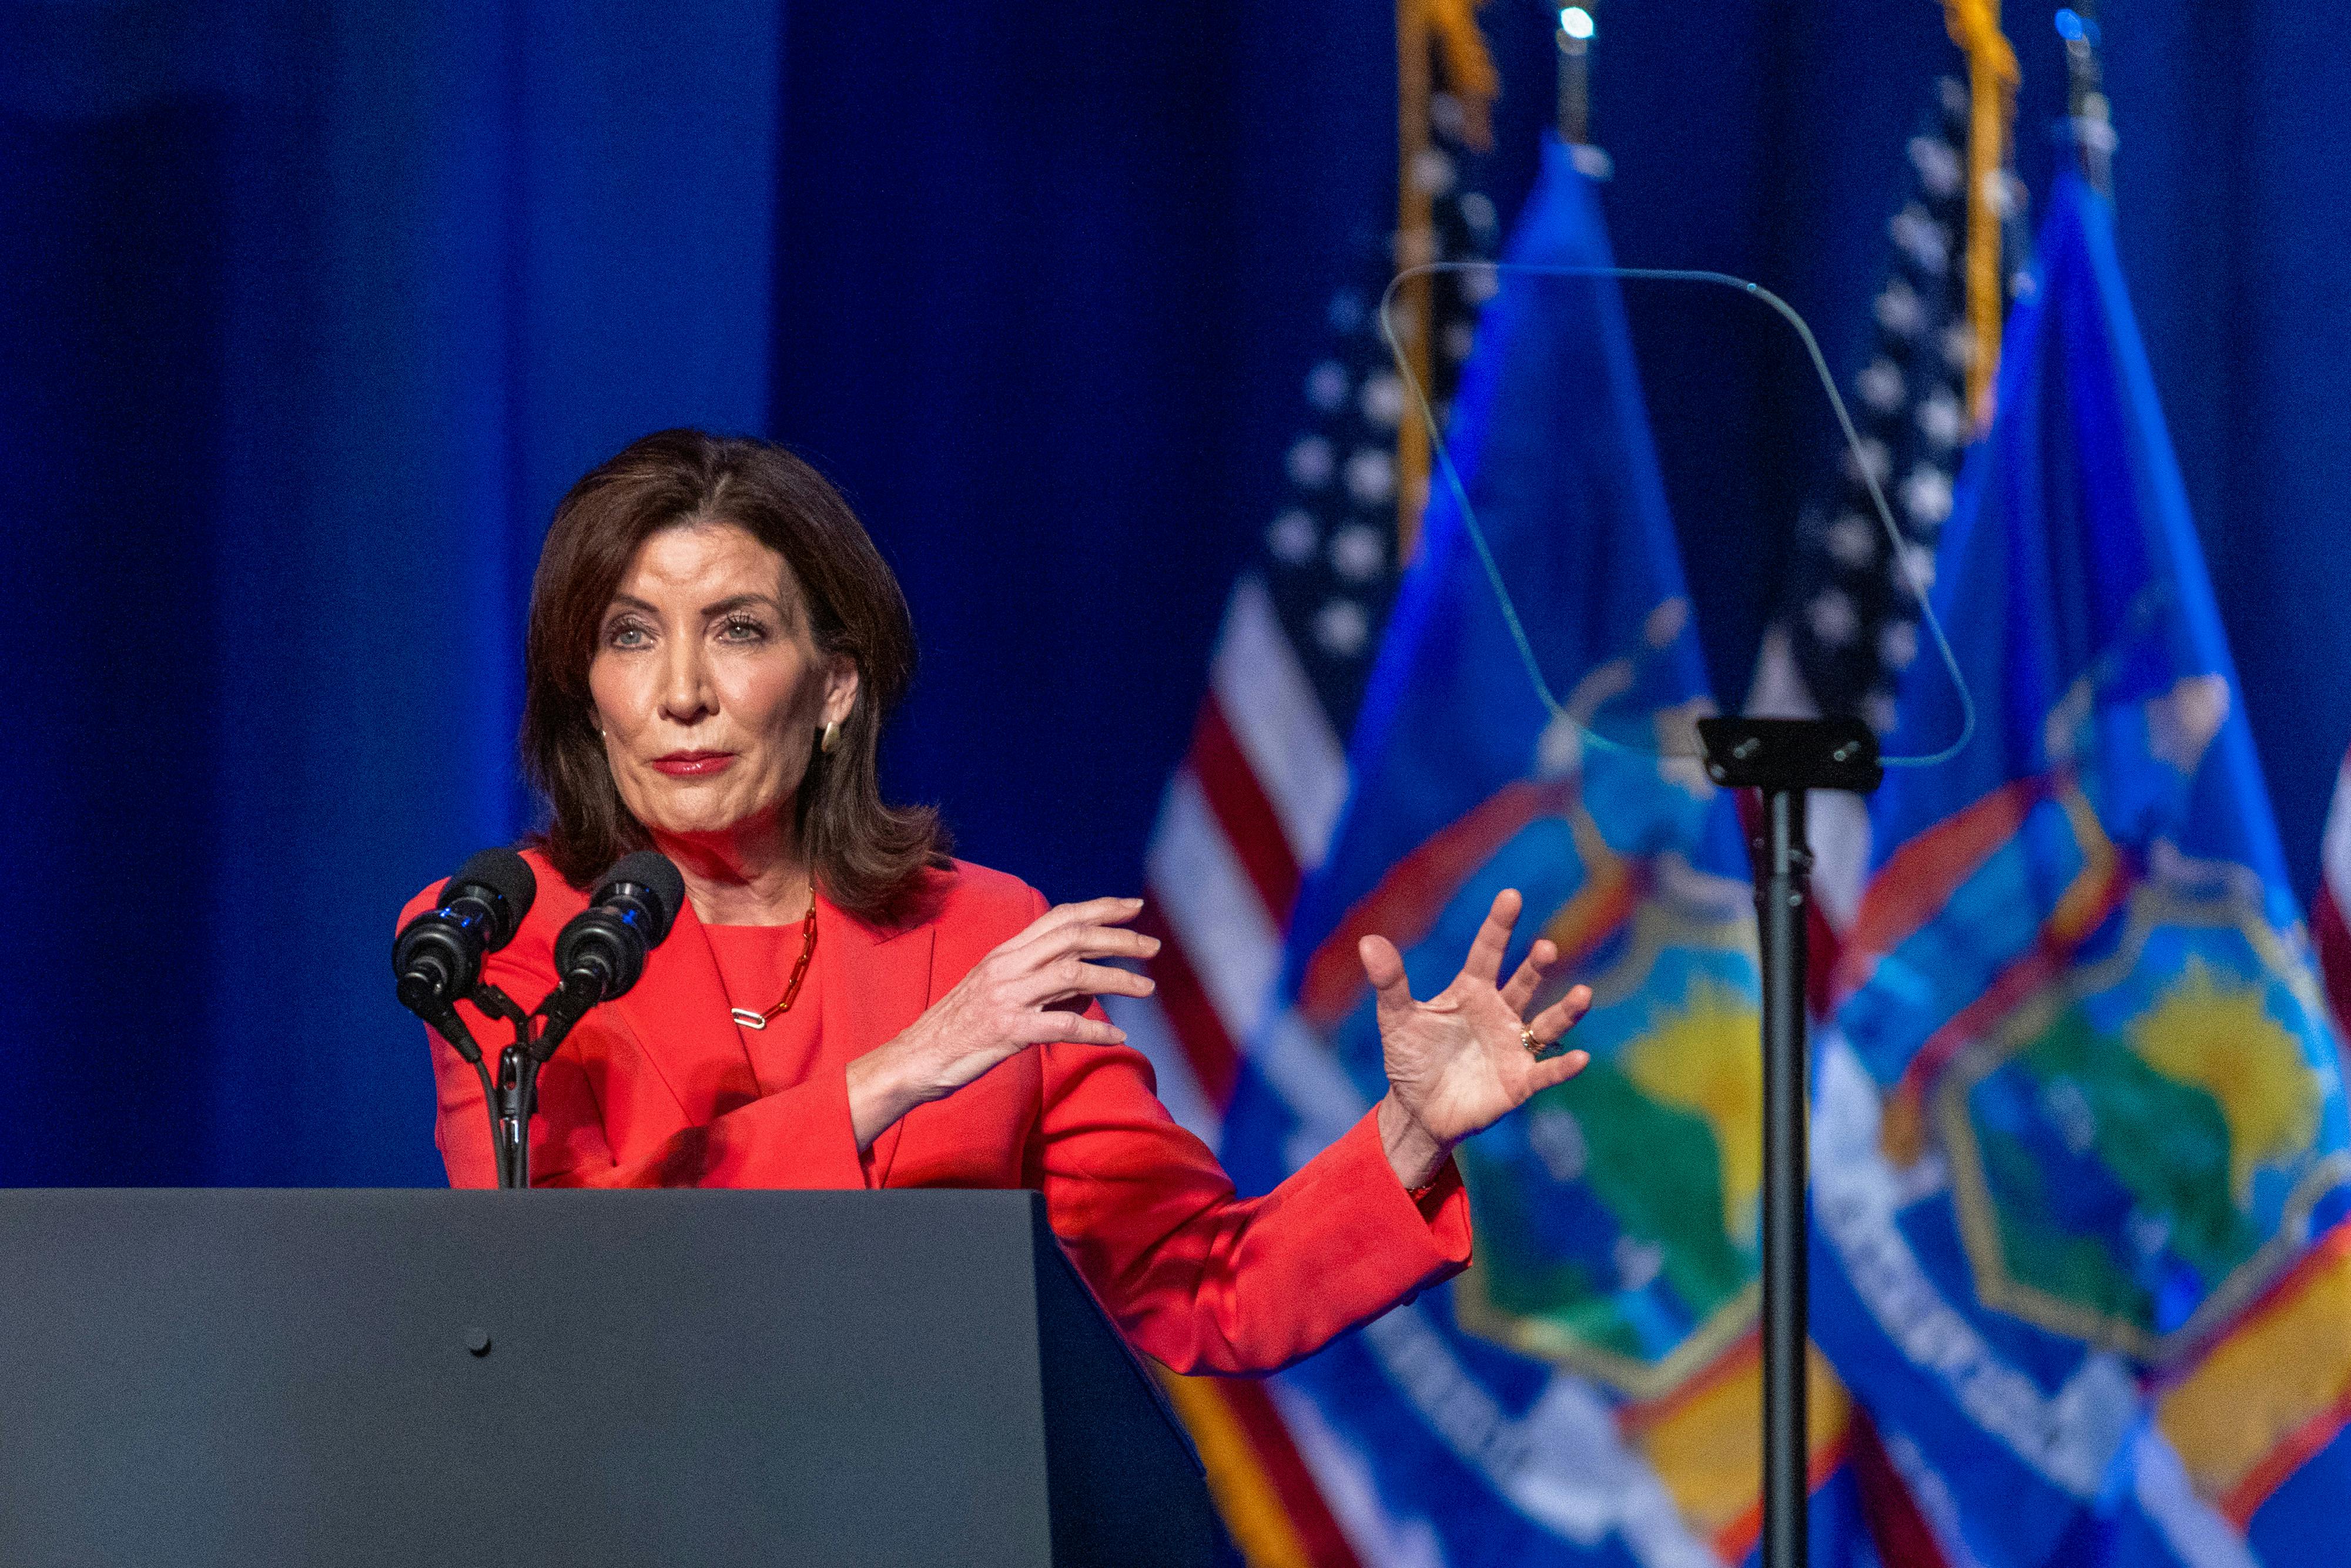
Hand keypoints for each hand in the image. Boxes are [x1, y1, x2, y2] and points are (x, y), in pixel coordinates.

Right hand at [846, 896, 1156, 1148]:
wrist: (916, 1058)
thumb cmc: (960, 1027)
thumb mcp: (998, 991)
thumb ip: (1042, 981)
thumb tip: (1091, 984)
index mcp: (1005, 952)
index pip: (1059, 917)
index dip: (1100, 908)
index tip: (1133, 907)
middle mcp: (1007, 966)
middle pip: (1072, 938)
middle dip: (1118, 939)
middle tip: (1153, 947)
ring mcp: (1006, 997)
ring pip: (1073, 974)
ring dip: (1116, 979)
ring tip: (1147, 988)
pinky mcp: (1007, 1031)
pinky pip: (1061, 1025)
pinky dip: (1094, 1030)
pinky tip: (1118, 1036)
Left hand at [1367, 888, 1591, 1191]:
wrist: (1417, 1111)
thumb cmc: (1411, 1060)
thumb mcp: (1396, 1020)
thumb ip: (1390, 983)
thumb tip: (1368, 941)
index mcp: (1471, 992)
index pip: (1487, 952)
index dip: (1499, 925)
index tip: (1511, 895)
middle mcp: (1499, 1013)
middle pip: (1523, 983)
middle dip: (1536, 966)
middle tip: (1546, 948)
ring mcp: (1513, 1047)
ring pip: (1546, 1024)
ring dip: (1565, 1011)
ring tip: (1583, 994)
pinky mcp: (1519, 1082)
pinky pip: (1546, 1072)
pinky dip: (1563, 1067)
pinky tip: (1581, 1058)